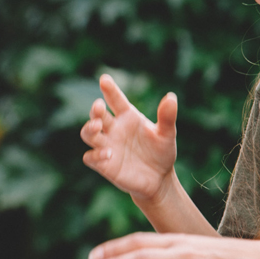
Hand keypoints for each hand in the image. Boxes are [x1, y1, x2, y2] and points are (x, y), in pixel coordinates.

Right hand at [79, 75, 177, 203]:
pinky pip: (90, 158)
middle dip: (95, 110)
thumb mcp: (167, 134)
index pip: (115, 100)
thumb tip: (171, 97)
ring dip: (89, 129)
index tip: (104, 79)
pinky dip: (95, 155)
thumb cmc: (161, 152)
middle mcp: (113, 129)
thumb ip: (167, 117)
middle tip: (99, 106)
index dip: (110, 89)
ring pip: (88, 134)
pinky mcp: (104, 165)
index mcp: (127, 117)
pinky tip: (108, 153)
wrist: (159, 179)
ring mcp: (107, 146)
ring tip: (97, 126)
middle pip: (97, 115)